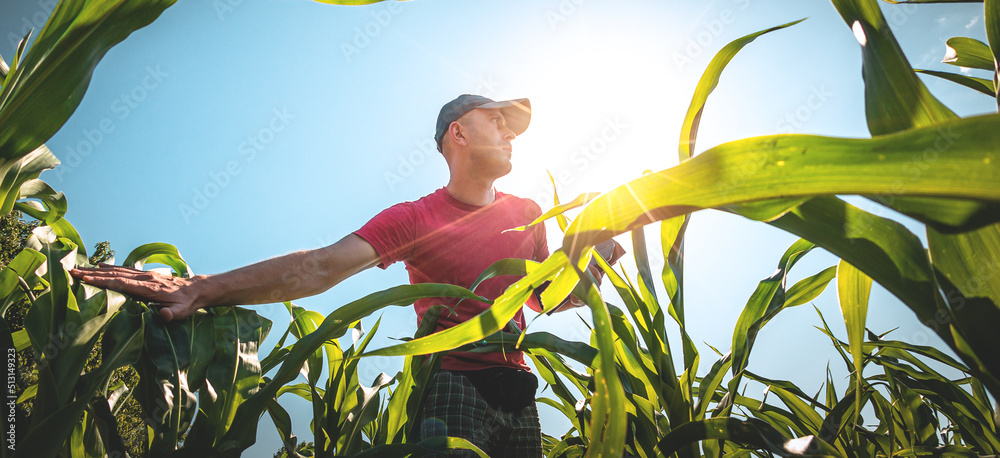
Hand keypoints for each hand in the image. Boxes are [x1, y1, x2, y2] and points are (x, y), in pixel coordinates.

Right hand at [70, 264, 202, 320]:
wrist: (197, 290)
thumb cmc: (188, 303)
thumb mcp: (183, 311)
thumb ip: (173, 314)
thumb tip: (164, 315)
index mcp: (148, 288)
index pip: (121, 283)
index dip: (102, 281)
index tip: (84, 278)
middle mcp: (144, 278)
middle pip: (115, 275)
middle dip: (93, 273)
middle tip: (72, 271)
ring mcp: (144, 275)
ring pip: (118, 271)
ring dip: (99, 270)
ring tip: (80, 268)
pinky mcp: (145, 275)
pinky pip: (125, 270)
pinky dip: (112, 267)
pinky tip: (101, 266)